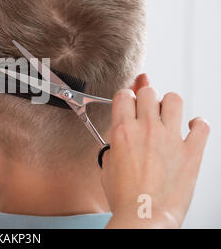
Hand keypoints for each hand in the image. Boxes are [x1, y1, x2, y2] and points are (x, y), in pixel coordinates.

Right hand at [101, 86, 209, 227]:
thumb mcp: (108, 166)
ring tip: (168, 114)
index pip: (124, 95)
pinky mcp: (191, 152)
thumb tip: (121, 139)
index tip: (128, 103)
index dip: (125, 97)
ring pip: (174, 99)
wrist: (144, 216)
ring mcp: (171, 139)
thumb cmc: (125, 198)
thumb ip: (115, 145)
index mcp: (123, 131)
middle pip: (148, 92)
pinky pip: (202, 126)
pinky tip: (192, 128)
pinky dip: (198, 124)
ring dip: (169, 104)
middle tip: (146, 108)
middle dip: (145, 97)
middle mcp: (147, 129)